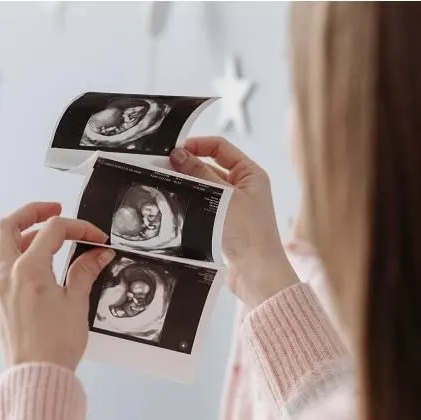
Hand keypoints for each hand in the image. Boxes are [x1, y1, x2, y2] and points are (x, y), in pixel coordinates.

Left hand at [0, 202, 115, 370]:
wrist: (36, 377)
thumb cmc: (54, 347)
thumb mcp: (76, 303)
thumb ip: (84, 272)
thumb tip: (96, 254)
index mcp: (28, 270)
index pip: (52, 230)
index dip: (78, 228)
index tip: (95, 237)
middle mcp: (7, 275)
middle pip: (9, 225)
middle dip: (32, 212)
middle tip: (54, 210)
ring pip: (3, 246)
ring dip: (26, 235)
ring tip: (50, 240)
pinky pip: (4, 267)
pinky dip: (20, 257)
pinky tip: (41, 267)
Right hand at [170, 137, 298, 306]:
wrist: (257, 273)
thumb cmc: (249, 234)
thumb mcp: (222, 197)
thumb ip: (199, 174)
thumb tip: (179, 154)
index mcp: (251, 174)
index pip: (221, 147)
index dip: (197, 145)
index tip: (175, 150)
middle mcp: (243, 187)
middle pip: (210, 166)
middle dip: (188, 166)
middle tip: (164, 167)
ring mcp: (233, 206)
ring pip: (204, 187)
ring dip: (187, 185)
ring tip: (165, 184)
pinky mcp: (223, 224)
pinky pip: (202, 206)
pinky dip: (190, 202)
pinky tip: (175, 203)